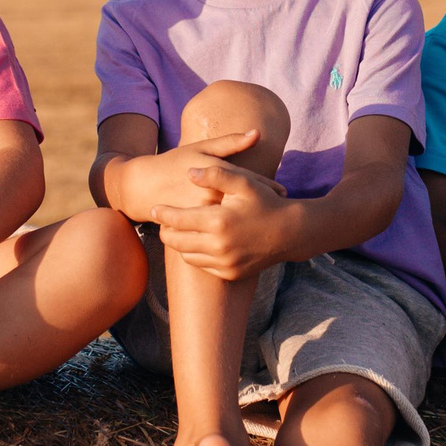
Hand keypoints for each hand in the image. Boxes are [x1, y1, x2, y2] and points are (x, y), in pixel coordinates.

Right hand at [114, 130, 276, 218]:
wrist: (143, 187)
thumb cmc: (174, 162)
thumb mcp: (202, 148)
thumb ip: (230, 142)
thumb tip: (257, 133)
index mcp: (215, 174)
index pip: (250, 182)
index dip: (269, 187)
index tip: (283, 192)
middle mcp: (210, 197)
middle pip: (245, 204)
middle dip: (264, 207)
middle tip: (281, 209)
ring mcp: (201, 216)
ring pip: (233, 222)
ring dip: (251, 223)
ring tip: (267, 225)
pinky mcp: (194, 230)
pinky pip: (217, 233)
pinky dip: (230, 233)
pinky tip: (242, 235)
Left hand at [152, 151, 294, 280]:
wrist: (291, 233)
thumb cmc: (266, 202)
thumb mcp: (244, 183)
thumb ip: (216, 174)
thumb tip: (189, 172)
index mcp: (218, 221)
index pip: (177, 220)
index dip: (162, 214)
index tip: (154, 209)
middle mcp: (219, 246)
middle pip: (176, 241)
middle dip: (165, 231)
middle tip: (162, 222)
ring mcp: (224, 262)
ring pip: (187, 255)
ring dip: (180, 244)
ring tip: (178, 231)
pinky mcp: (230, 273)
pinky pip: (203, 266)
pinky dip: (196, 255)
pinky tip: (197, 243)